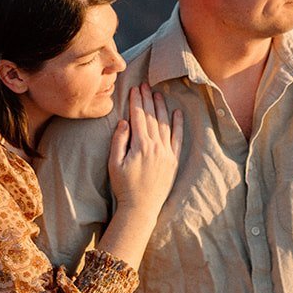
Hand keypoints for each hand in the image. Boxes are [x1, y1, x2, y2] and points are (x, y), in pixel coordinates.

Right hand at [107, 84, 182, 218]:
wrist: (140, 208)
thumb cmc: (124, 187)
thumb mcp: (114, 164)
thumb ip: (119, 141)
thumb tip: (124, 122)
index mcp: (140, 146)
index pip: (139, 117)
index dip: (136, 102)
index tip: (135, 89)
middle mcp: (156, 146)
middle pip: (152, 117)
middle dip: (148, 99)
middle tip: (145, 85)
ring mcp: (166, 153)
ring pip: (165, 124)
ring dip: (161, 107)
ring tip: (158, 93)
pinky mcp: (173, 161)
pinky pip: (177, 139)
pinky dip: (178, 125)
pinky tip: (177, 113)